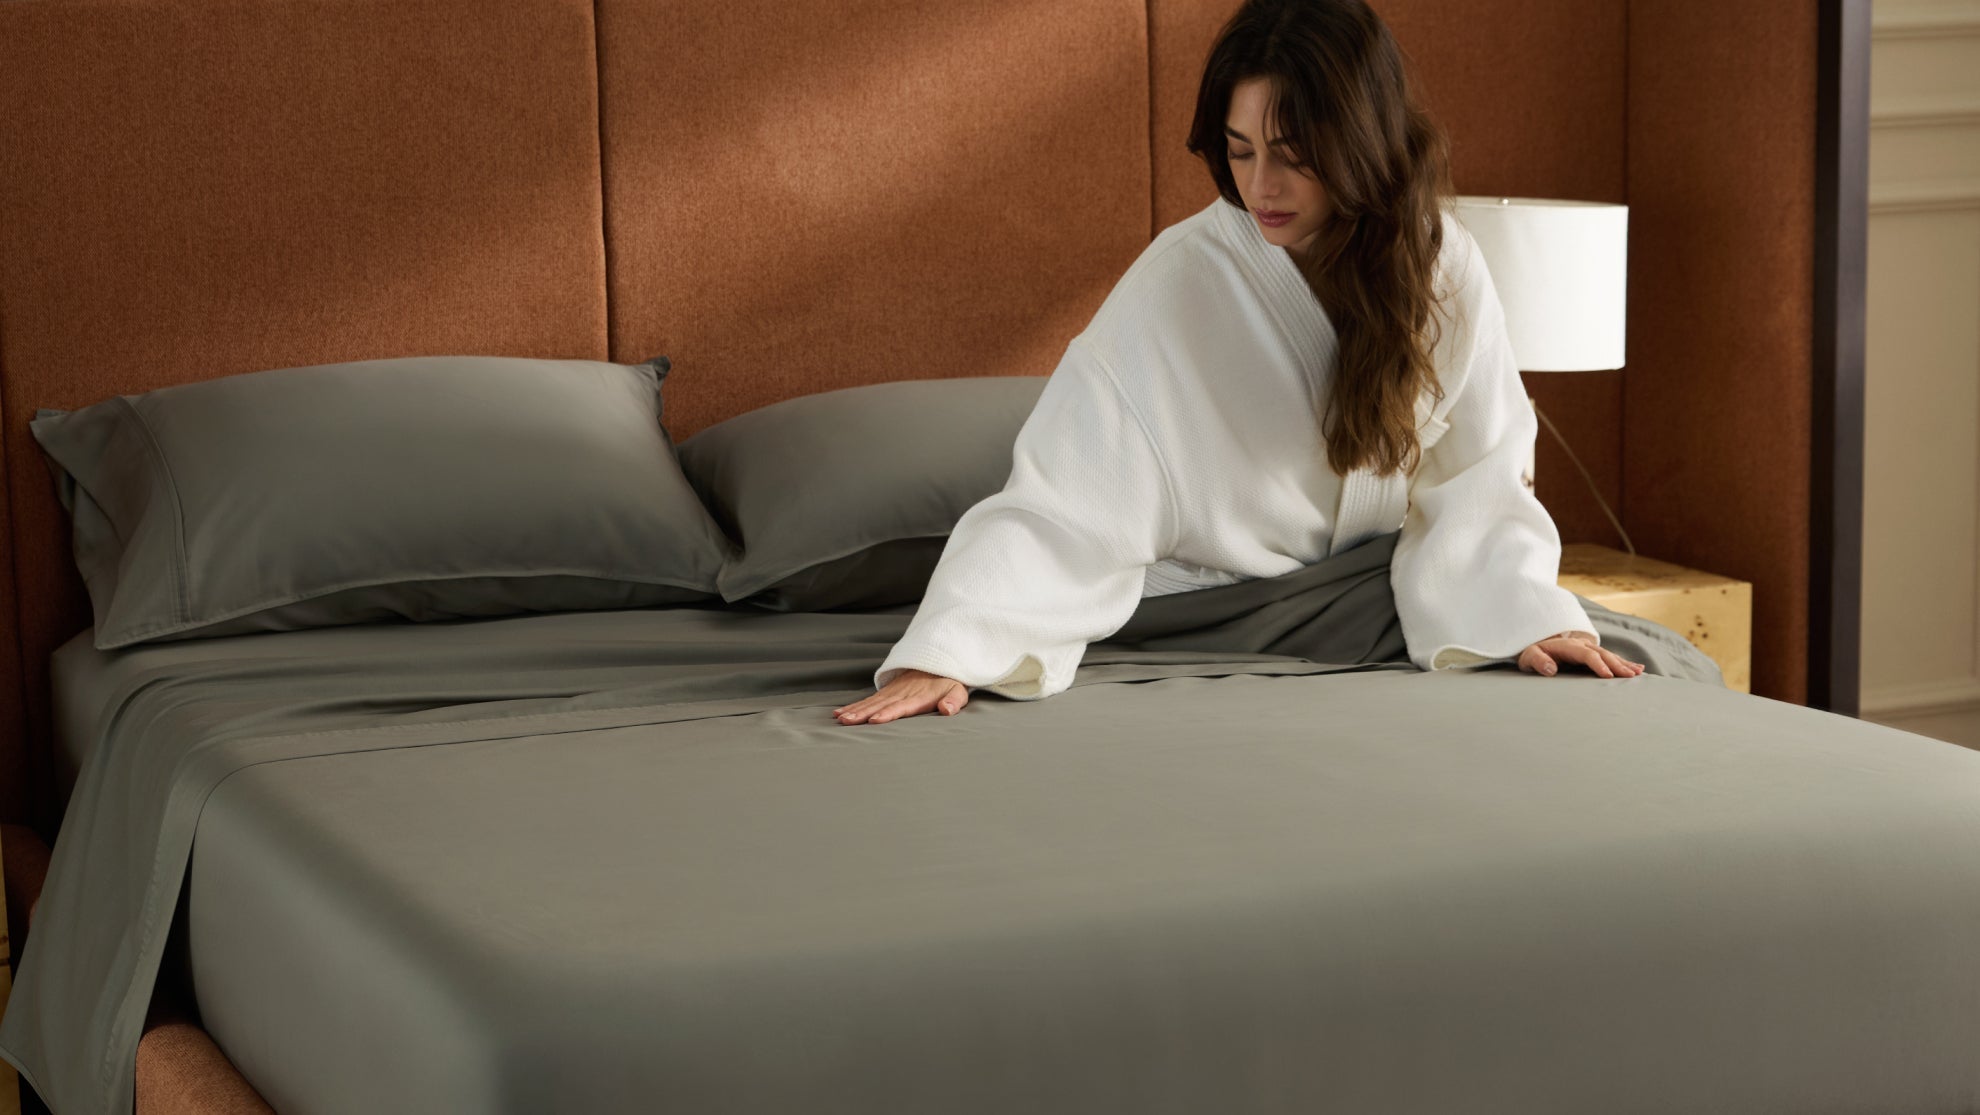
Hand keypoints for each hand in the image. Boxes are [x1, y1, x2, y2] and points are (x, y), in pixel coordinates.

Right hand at [833, 669, 968, 724]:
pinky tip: (840, 712)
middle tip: (847, 721)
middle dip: (863, 713)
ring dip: (855, 710)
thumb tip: (947, 710)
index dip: (888, 713)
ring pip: (870, 702)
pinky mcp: (886, 692)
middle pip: (879, 705)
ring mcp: (892, 692)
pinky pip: (868, 700)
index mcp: (917, 697)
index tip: (875, 720)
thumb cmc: (949, 682)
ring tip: (841, 718)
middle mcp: (901, 694)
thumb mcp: (958, 691)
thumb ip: (953, 701)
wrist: (939, 661)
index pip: (900, 707)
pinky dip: (854, 706)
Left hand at [1518, 632, 1643, 678]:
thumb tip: (1551, 668)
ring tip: (1637, 673)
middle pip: (1602, 654)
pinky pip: (1611, 658)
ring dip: (1624, 664)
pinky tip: (1638, 669)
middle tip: (1630, 676)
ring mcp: (1589, 648)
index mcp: (1568, 646)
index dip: (1597, 664)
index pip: (1586, 655)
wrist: (1537, 646)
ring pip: (1609, 655)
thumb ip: (1538, 661)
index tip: (1608, 675)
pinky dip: (1625, 663)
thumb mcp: (1529, 657)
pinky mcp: (1593, 654)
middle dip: (1617, 665)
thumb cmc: (1533, 654)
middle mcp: (1581, 645)